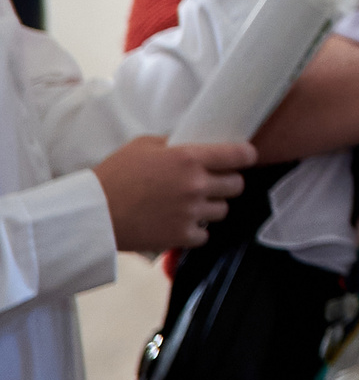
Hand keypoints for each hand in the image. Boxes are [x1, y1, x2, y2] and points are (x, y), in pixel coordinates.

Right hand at [94, 135, 257, 252]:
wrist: (91, 213)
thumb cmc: (115, 174)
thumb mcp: (144, 145)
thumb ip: (175, 144)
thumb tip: (195, 142)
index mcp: (190, 158)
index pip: (241, 155)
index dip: (245, 156)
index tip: (243, 158)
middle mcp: (196, 185)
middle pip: (237, 185)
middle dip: (228, 182)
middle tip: (213, 183)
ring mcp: (190, 212)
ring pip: (223, 210)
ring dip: (212, 207)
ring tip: (193, 204)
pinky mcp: (180, 236)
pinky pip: (205, 234)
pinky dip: (197, 230)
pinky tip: (183, 222)